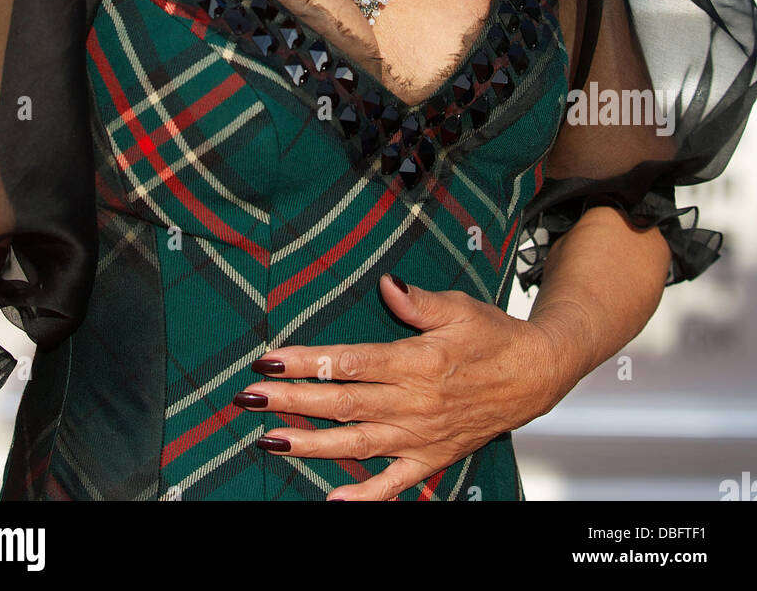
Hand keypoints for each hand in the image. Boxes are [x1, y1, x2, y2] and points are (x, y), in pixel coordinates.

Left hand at [231, 273, 573, 500]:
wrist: (535, 375)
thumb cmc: (495, 336)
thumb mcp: (459, 307)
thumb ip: (419, 301)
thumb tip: (387, 285)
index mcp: (416, 362)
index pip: (349, 363)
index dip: (307, 362)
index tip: (270, 361)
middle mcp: (414, 403)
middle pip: (342, 404)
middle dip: (292, 402)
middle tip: (250, 399)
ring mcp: (421, 435)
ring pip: (356, 443)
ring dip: (311, 444)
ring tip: (271, 440)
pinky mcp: (432, 457)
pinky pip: (394, 482)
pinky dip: (364, 495)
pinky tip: (333, 500)